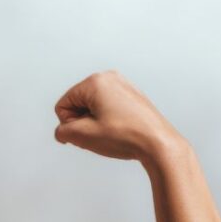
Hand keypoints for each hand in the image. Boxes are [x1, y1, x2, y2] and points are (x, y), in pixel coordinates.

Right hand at [53, 70, 186, 161]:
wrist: (158, 143)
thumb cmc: (127, 136)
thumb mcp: (83, 136)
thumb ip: (62, 131)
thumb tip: (62, 132)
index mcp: (96, 81)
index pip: (63, 105)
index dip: (69, 124)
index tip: (87, 132)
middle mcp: (110, 78)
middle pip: (77, 104)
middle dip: (82, 122)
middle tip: (99, 133)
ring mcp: (123, 85)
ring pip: (92, 107)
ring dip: (95, 123)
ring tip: (111, 132)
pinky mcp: (131, 96)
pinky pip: (107, 108)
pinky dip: (107, 121)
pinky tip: (118, 131)